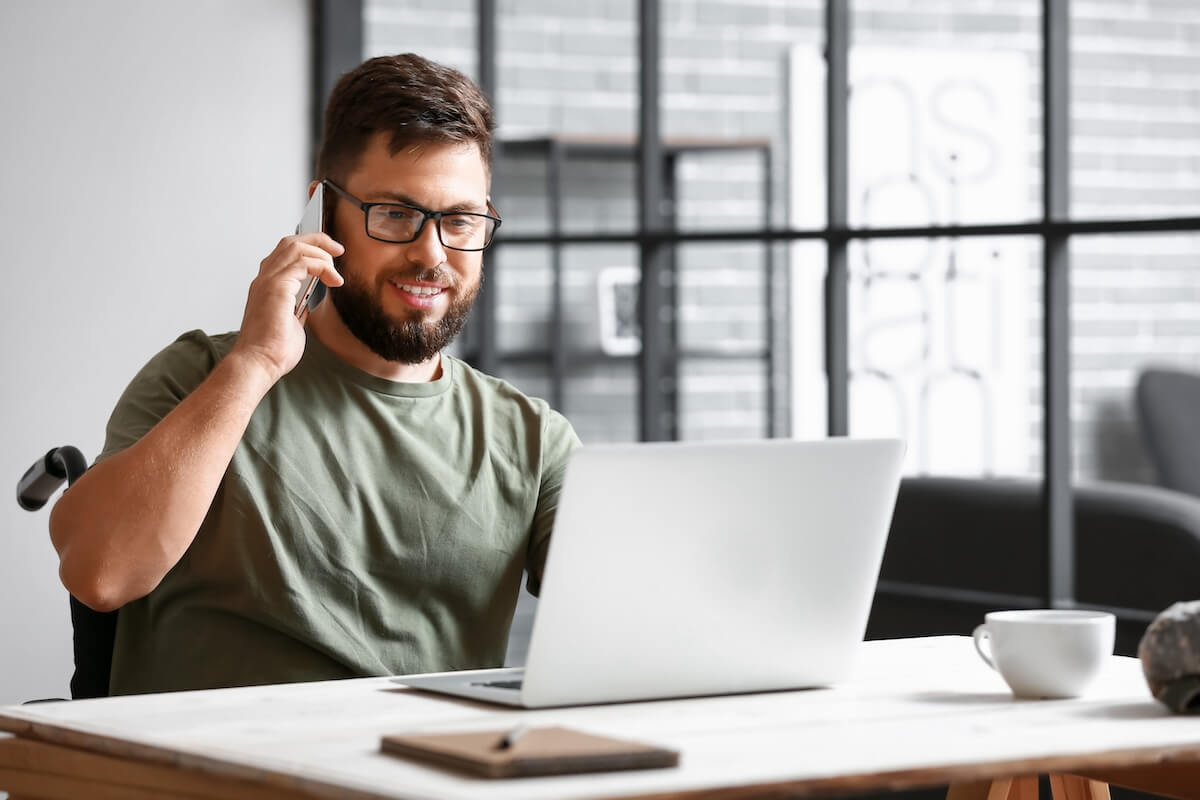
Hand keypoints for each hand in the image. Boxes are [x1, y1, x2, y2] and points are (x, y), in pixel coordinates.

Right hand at [230, 232, 343, 385]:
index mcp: (266, 286)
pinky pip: (303, 262)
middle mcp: (265, 279)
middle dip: (317, 241)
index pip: (285, 254)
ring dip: (321, 252)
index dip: (309, 249)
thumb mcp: (292, 324)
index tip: (330, 257)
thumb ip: (297, 309)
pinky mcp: (277, 287)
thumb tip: (308, 303)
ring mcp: (268, 281)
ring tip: (336, 270)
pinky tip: (333, 279)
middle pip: (290, 243)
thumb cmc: (271, 351)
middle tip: (338, 249)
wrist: (259, 363)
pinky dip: (321, 266)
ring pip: (295, 247)